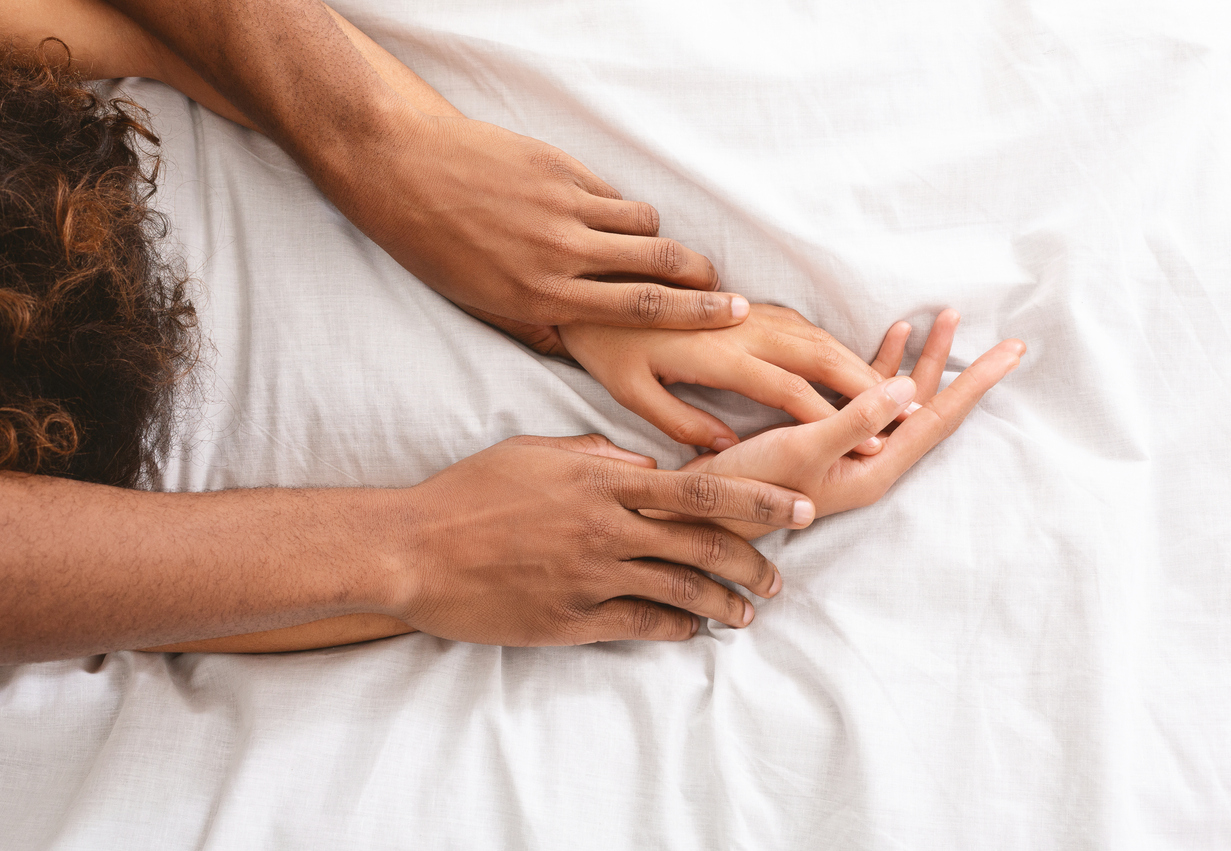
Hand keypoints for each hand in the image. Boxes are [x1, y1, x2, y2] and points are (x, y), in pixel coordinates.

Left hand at [324, 106, 750, 354]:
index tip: (732, 315)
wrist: (401, 170)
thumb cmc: (434, 246)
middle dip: (703, 277)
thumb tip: (575, 344)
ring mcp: (563, 206)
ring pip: (642, 223)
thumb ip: (535, 325)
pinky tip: (606, 216)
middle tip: (725, 287)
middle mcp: (560, 253)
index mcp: (543, 295)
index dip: (695, 314)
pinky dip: (618, 207)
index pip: (640, 310)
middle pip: (658, 265)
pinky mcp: (558, 168)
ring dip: (659, 239)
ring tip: (662, 251)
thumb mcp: (481, 303)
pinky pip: (610, 192)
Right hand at [390, 434, 816, 643]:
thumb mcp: (534, 453)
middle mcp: (606, 530)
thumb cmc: (469, 492)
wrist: (412, 549)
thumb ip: (596, 456)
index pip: (699, 489)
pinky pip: (639, 626)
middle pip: (702, 547)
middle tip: (779, 576)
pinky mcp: (570, 620)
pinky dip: (674, 630)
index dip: (757, 500)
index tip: (798, 507)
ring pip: (679, 593)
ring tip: (747, 613)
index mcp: (601, 482)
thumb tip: (645, 467)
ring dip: (723, 605)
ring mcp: (590, 578)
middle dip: (753, 562)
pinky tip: (691, 632)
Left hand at [558, 304, 898, 450]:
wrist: (593, 285)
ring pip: (816, 336)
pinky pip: (802, 325)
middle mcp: (741, 328)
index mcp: (716, 355)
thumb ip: (681, 423)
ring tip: (897, 391)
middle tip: (909, 413)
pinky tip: (853, 365)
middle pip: (818, 355)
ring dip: (858, 363)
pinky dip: (834, 346)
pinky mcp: (746, 305)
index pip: (788, 388)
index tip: (869, 442)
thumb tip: (727, 447)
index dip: (832, 417)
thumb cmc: (608, 347)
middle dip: (866, 386)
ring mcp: (747, 312)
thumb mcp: (633, 393)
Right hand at [676, 311, 1025, 537]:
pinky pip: (868, 398)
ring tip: (943, 319)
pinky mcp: (827, 439)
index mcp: (876, 469)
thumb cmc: (750, 486)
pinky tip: (891, 339)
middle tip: (988, 328)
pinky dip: (882, 365)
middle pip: (927, 407)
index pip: (939, 420)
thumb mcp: (803, 449)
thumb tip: (910, 387)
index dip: (977, 384)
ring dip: (921, 359)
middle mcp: (871, 462)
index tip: (1014, 352)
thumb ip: (856, 419)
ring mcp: (851, 452)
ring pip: (900, 399)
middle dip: (955, 363)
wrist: (703, 508)